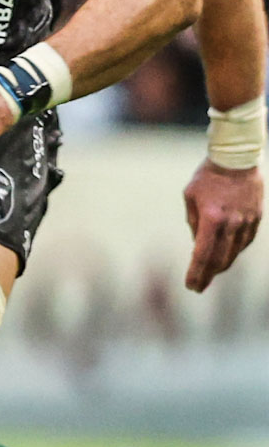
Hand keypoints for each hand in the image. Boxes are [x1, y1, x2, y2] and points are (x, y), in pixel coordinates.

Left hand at [183, 160, 261, 291]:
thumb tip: (197, 243)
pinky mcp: (257, 219)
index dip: (196, 272)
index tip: (191, 285)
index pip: (202, 254)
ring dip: (222, 266)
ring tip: (210, 274)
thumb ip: (193, 221)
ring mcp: (247, 223)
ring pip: (234, 253)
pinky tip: (226, 256)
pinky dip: (234, 252)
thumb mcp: (190, 196)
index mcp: (211, 218)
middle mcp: (231, 224)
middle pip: (220, 259)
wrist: (237, 160)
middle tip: (198, 286)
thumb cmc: (208, 176)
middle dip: (208, 276)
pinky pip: (245, 242)